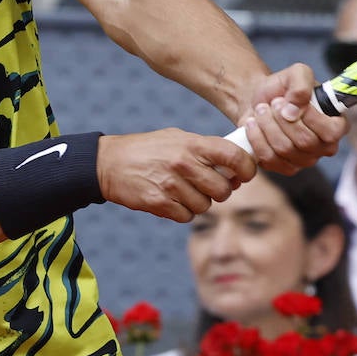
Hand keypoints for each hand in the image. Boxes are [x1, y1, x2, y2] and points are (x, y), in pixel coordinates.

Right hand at [96, 129, 255, 222]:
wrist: (109, 163)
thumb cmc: (149, 149)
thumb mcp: (177, 138)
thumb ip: (206, 150)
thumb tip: (236, 168)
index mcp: (192, 144)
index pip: (235, 157)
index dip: (247, 168)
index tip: (244, 174)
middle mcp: (184, 163)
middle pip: (223, 189)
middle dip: (220, 191)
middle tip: (207, 184)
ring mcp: (171, 185)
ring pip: (205, 206)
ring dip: (198, 202)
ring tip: (183, 189)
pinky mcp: (159, 203)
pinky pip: (186, 216)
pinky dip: (182, 211)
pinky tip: (171, 199)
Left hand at [238, 63, 347, 173]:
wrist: (259, 101)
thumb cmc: (283, 88)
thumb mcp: (296, 73)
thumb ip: (302, 84)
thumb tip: (294, 110)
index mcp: (336, 125)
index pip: (331, 131)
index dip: (309, 117)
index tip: (288, 100)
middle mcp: (325, 146)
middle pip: (305, 141)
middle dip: (282, 119)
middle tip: (272, 103)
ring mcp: (305, 160)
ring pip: (285, 149)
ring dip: (267, 125)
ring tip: (261, 110)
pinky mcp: (285, 167)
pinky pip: (269, 158)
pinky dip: (256, 138)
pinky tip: (252, 123)